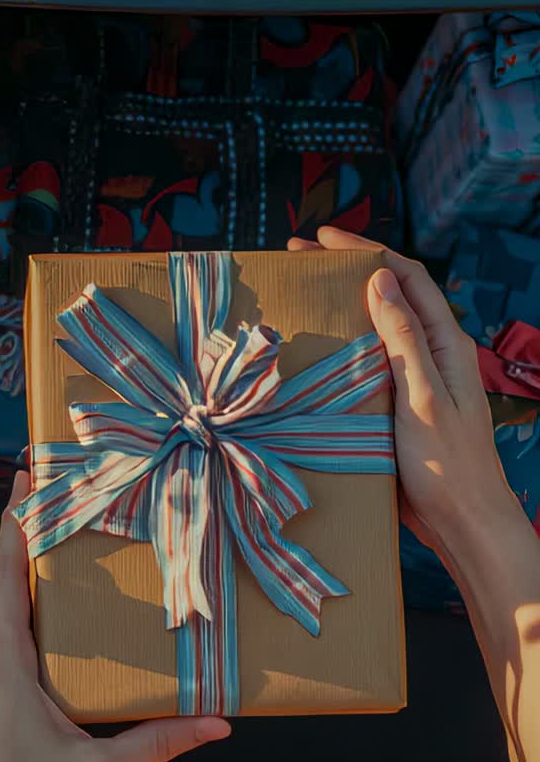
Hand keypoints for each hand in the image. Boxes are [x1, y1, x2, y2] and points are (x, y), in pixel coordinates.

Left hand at [0, 473, 229, 761]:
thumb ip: (157, 742)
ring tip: (42, 537)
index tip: (25, 481)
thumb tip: (214, 723)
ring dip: (10, 566)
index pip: (3, 573)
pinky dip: (7, 601)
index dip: (14, 524)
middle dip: (15, 531)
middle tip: (41, 492)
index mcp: (5, 660)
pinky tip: (33, 607)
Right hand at [288, 227, 523, 567]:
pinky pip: (369, 363)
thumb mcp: (422, 395)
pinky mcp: (400, 405)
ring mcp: (417, 378)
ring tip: (300, 294)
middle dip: (347, 271)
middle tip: (297, 259)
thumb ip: (403, 337)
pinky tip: (315, 350)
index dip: (365, 251)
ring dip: (343, 305)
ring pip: (378, 328)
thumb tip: (381, 278)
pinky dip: (343, 345)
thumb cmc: (447, 464)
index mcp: (445, 342)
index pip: (406, 276)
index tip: (321, 239)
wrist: (463, 522)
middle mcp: (432, 353)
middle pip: (390, 296)